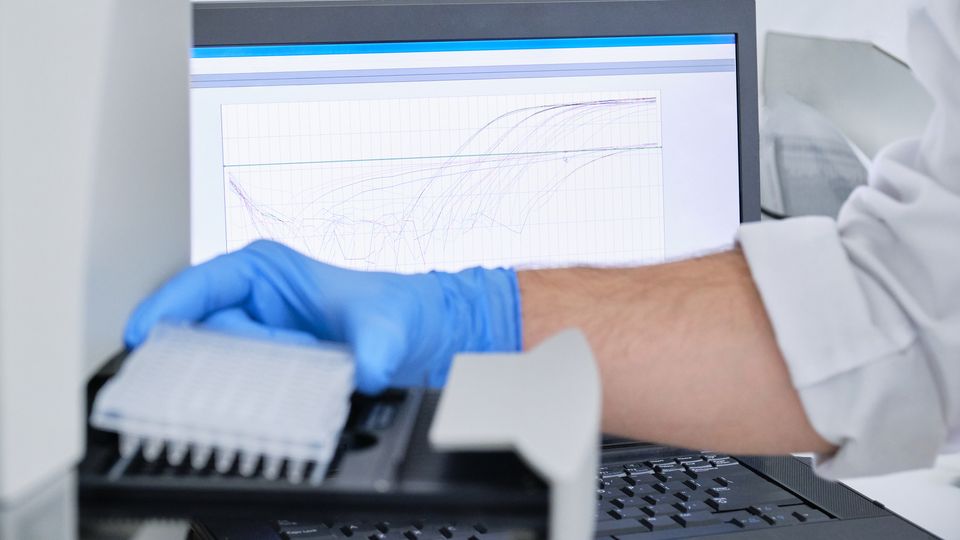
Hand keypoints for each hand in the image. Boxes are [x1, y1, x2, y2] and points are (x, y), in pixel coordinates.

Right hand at [124, 240, 521, 393]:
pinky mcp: (264, 364)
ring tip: (264, 396)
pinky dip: (242, 398)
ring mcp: (256, 333)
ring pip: (215, 362)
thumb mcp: (386, 326)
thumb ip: (372, 349)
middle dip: (217, 361)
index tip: (143, 334)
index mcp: (265, 270)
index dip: (166, 307)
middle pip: (203, 332)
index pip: (200, 284)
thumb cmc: (401, 311)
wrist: (422, 335)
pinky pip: (236, 382)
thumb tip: (364, 372)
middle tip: (252, 381)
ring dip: (231, 383)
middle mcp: (252, 300)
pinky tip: (260, 411)